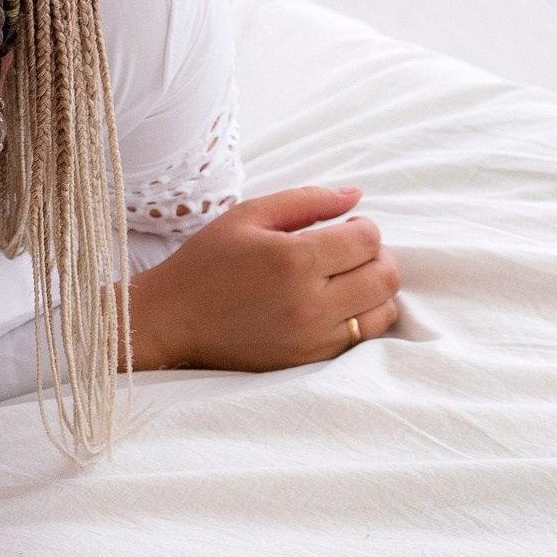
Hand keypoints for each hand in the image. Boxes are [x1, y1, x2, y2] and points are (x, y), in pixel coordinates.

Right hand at [130, 186, 400, 371]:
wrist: (170, 320)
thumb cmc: (205, 263)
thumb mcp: (247, 216)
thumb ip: (306, 200)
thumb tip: (356, 195)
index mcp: (293, 259)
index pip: (367, 240)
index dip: (363, 228)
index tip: (344, 229)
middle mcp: (309, 302)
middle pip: (385, 276)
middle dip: (377, 257)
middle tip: (350, 252)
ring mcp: (312, 337)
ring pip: (384, 311)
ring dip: (375, 290)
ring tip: (346, 281)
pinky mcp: (309, 360)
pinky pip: (363, 340)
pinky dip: (361, 319)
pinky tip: (336, 306)